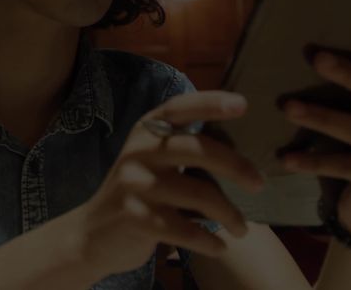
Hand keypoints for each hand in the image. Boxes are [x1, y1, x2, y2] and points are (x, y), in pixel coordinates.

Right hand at [71, 91, 264, 278]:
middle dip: (236, 166)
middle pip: (197, 150)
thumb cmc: (136, 193)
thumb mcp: (151, 161)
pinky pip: (185, 229)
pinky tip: (219, 247)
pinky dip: (208, 240)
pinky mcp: (135, 218)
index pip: (178, 109)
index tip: (242, 104)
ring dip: (229, 214)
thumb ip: (182, 147)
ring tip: (241, 228)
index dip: (210, 103)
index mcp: (145, 133)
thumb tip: (239, 145)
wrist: (91, 234)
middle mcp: (137, 153)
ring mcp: (134, 185)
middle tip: (259, 183)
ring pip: (198, 194)